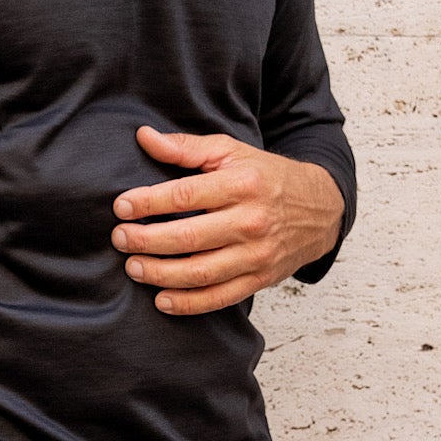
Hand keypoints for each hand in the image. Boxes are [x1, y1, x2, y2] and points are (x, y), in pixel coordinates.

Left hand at [111, 125, 344, 315]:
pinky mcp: (259, 279)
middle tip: (120, 239)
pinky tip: (161, 299)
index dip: (148, 202)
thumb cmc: (267, 178)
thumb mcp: (232, 152)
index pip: (185, 195)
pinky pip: (219, 297)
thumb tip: (145, 136)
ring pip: (200, 273)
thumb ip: (187, 147)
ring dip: (160, 274)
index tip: (121, 207)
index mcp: (242, 185)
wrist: (320, 208)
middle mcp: (250, 222)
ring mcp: (256, 255)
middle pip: (188, 237)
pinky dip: (188, 304)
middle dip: (146, 240)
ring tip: (133, 267)